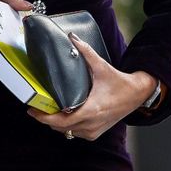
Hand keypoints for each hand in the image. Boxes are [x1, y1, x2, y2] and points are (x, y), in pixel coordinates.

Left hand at [30, 37, 156, 140]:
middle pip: (60, 127)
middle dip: (45, 118)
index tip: (32, 110)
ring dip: (55, 123)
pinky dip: (66, 126)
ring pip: (67, 132)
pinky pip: (75, 133)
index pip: (62, 121)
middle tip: (35, 108)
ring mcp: (94, 130)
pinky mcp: (96, 133)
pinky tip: (61, 115)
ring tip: (46, 110)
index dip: (44, 117)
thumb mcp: (102, 66)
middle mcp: (92, 123)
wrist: (138, 94)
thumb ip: (86, 51)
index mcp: (92, 110)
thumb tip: (71, 37)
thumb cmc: (120, 82)